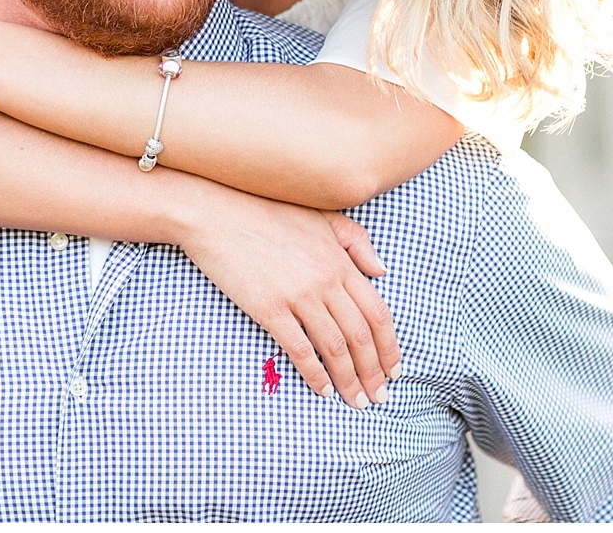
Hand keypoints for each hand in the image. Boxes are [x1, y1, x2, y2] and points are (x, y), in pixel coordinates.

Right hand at [177, 192, 398, 407]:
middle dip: (374, 372)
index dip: (390, 346)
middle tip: (380, 396)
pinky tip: (323, 390)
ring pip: (335, 347)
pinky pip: (299, 349)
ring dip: (350, 380)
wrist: (217, 210)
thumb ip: (355, 241)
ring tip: (357, 401)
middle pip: (361, 336)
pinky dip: (315, 374)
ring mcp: (297, 295)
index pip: (377, 312)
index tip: (395, 369)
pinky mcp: (269, 307)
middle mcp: (325, 280)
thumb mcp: (321, 216)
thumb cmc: (268, 210)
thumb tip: (382, 271)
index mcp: (340, 261)